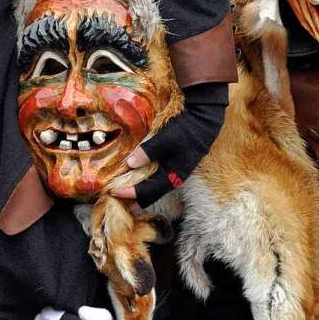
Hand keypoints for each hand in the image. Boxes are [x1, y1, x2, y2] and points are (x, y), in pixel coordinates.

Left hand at [111, 83, 226, 207]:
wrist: (204, 118)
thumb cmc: (186, 130)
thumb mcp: (167, 140)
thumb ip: (149, 151)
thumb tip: (130, 164)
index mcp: (175, 176)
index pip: (150, 191)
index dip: (132, 193)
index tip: (114, 192)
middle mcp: (175, 177)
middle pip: (152, 194)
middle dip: (135, 198)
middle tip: (117, 201)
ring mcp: (175, 170)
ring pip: (154, 186)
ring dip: (139, 190)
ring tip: (125, 193)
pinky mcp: (173, 162)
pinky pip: (156, 176)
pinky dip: (144, 179)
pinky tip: (136, 176)